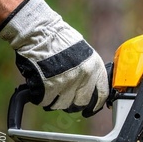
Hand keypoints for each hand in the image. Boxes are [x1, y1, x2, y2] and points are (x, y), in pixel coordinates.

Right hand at [0, 0, 108, 116]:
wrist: (40, 32)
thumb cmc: (60, 39)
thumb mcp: (84, 54)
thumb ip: (89, 71)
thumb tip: (88, 87)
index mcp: (95, 68)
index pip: (102, 94)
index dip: (96, 104)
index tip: (91, 109)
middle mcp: (84, 77)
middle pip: (81, 102)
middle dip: (73, 103)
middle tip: (65, 99)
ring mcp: (67, 82)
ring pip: (63, 104)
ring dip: (56, 101)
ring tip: (51, 90)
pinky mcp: (49, 86)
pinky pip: (47, 101)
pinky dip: (42, 98)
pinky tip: (41, 90)